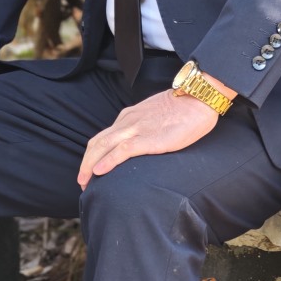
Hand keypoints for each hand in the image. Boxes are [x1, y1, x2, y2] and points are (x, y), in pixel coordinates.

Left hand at [77, 89, 217, 188]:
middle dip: (85, 164)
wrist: (199, 98)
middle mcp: (127, 121)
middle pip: (96, 143)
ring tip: (84, 183)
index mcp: (129, 117)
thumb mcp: (156, 116)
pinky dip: (107, 161)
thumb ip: (145, 127)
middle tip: (82, 182)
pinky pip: (121, 150)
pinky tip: (99, 172)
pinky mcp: (148, 138)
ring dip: (89, 166)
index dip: (92, 155)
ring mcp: (136, 128)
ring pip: (102, 146)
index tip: (90, 171)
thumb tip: (140, 143)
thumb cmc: (184, 108)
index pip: (103, 137)